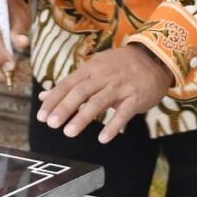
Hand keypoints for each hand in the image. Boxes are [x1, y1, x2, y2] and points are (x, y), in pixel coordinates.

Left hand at [40, 43, 173, 142]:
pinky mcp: (135, 97)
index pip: (67, 84)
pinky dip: (113, 126)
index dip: (54, 100)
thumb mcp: (94, 69)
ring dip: (83, 117)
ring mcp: (120, 86)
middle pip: (80, 92)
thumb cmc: (120, 66)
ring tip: (69, 132)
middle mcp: (103, 76)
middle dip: (64, 108)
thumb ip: (69, 85)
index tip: (42, 115)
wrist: (154, 58)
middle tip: (52, 124)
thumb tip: (43, 96)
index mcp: (91, 68)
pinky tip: (103, 138)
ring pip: (98, 102)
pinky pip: (123, 113)